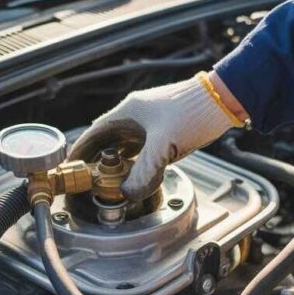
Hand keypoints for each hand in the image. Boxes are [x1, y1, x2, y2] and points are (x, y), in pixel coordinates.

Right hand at [69, 72, 244, 200]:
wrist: (223, 101)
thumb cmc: (193, 112)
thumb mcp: (165, 144)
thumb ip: (145, 170)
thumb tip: (129, 193)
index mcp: (127, 112)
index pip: (94, 132)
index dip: (80, 150)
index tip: (70, 165)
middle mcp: (134, 116)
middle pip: (106, 140)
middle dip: (95, 159)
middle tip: (85, 178)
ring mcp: (149, 123)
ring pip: (123, 145)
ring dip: (115, 162)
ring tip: (105, 181)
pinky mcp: (162, 131)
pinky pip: (140, 149)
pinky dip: (133, 162)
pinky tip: (133, 174)